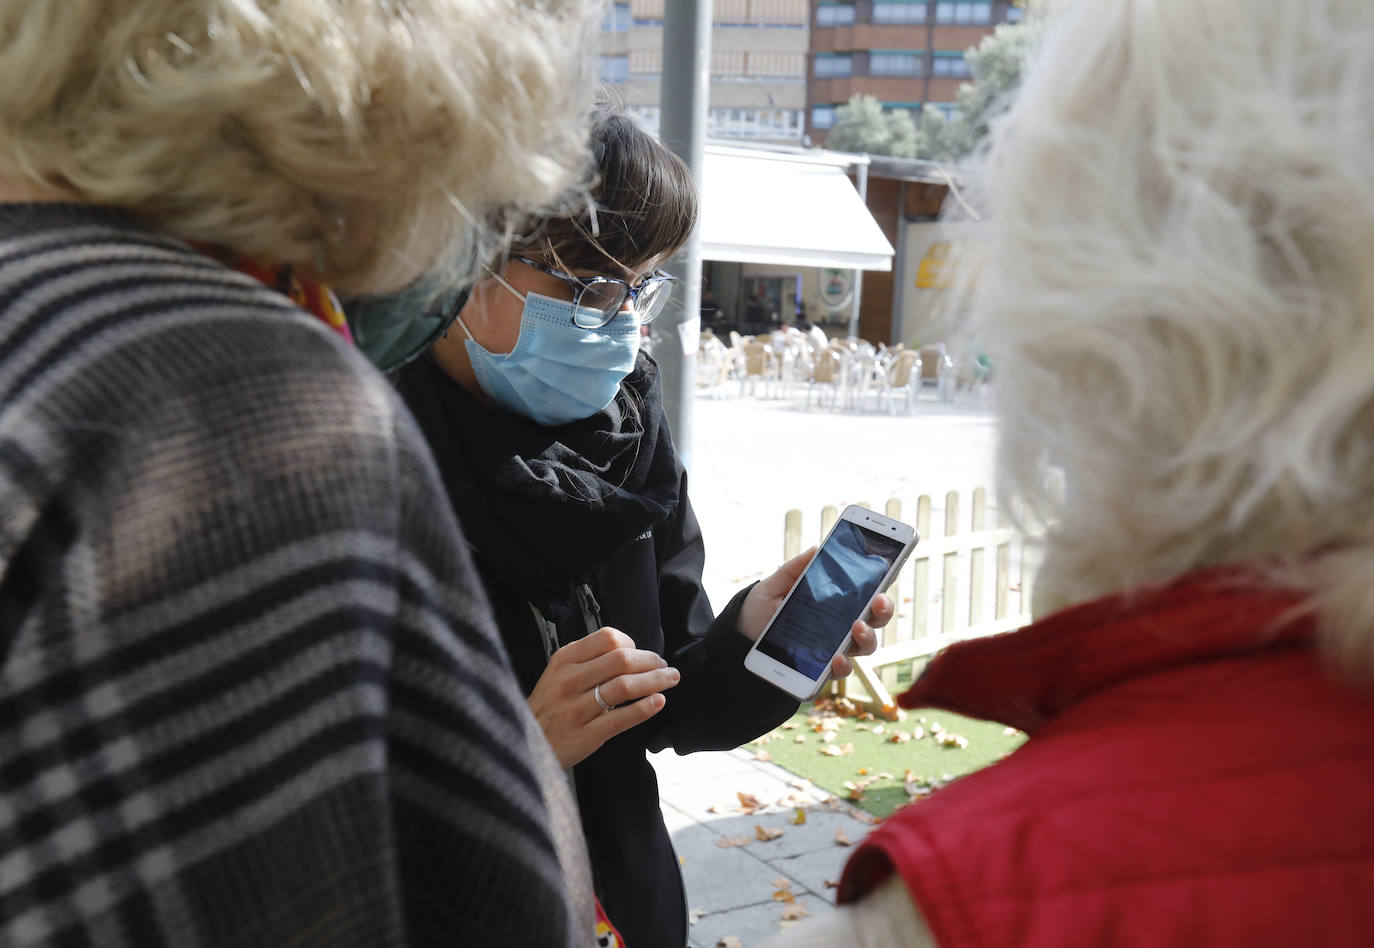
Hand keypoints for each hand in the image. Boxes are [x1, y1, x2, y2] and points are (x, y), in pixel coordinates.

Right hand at [527, 626, 680, 769]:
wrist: (526, 743)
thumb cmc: (550, 705)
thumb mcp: (559, 673)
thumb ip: (588, 660)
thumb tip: (630, 652)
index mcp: (564, 660)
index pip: (607, 638)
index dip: (632, 644)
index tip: (642, 654)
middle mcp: (569, 680)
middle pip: (620, 660)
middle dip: (650, 661)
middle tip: (665, 666)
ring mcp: (576, 708)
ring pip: (624, 687)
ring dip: (654, 681)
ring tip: (670, 680)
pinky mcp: (585, 734)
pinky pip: (621, 718)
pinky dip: (644, 708)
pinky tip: (658, 702)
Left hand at [739, 547, 894, 681]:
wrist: (739, 641)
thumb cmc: (760, 610)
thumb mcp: (773, 586)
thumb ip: (794, 569)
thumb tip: (817, 549)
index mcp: (835, 599)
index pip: (866, 589)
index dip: (884, 580)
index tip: (891, 569)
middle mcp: (841, 623)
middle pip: (875, 617)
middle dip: (884, 608)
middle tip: (879, 600)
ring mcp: (835, 647)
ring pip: (866, 644)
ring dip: (867, 636)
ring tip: (857, 627)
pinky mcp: (823, 669)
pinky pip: (841, 670)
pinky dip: (843, 665)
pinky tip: (837, 658)